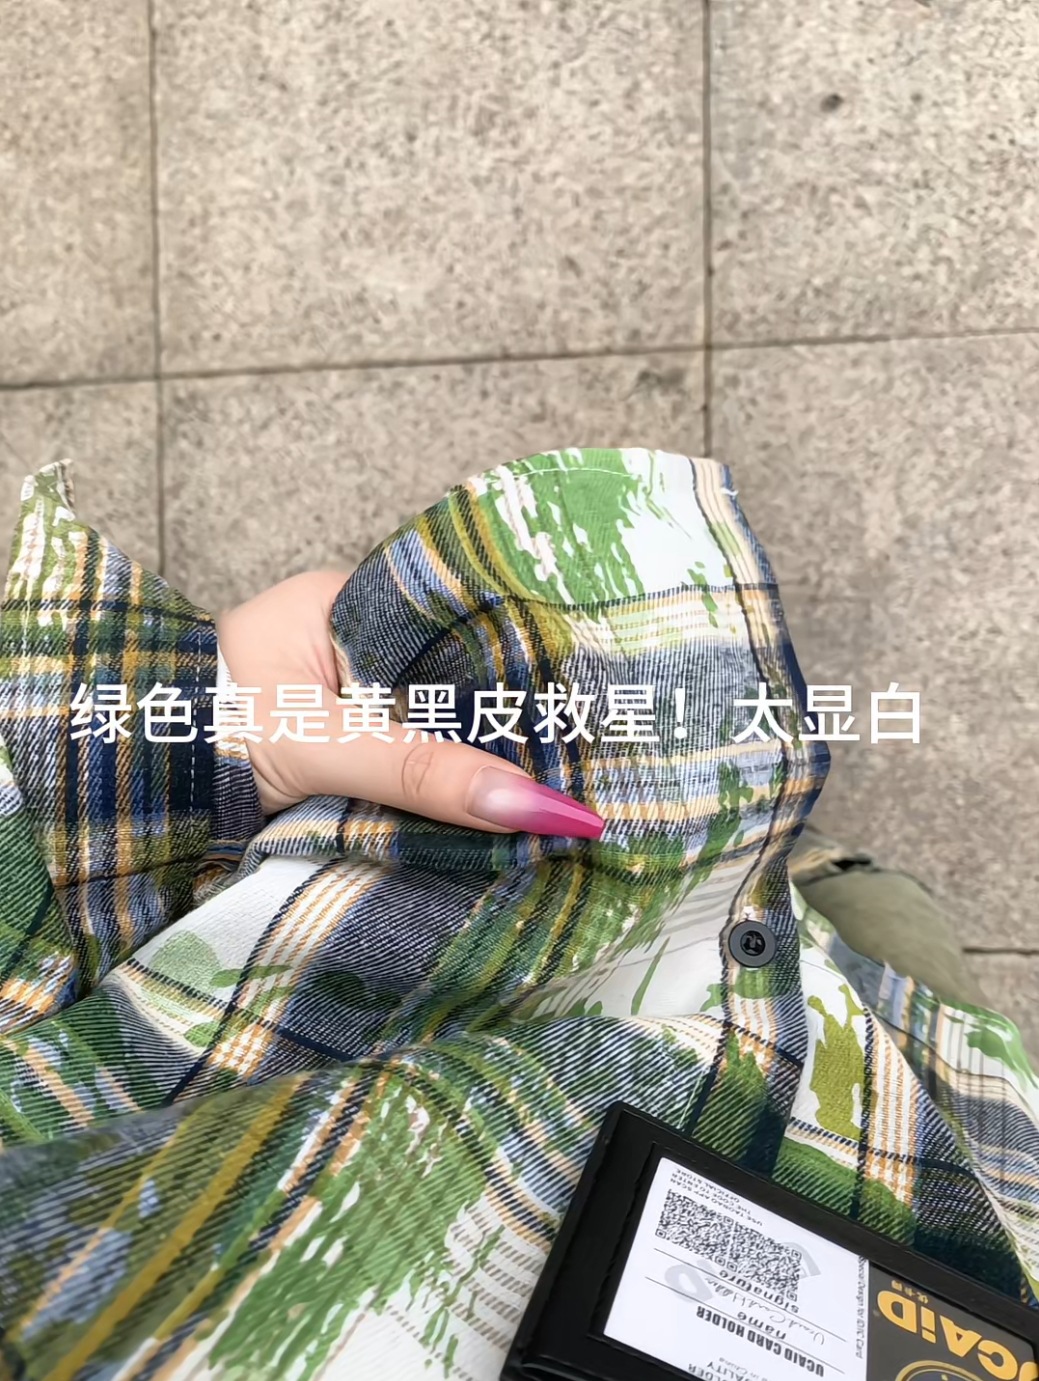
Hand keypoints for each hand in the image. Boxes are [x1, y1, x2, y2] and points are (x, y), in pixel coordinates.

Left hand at [215, 571, 603, 837]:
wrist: (113, 792)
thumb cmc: (201, 735)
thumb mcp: (319, 746)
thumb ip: (420, 772)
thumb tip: (540, 809)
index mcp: (342, 605)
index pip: (454, 626)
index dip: (514, 667)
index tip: (580, 704)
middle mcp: (345, 645)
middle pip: (447, 682)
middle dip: (501, 725)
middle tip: (583, 765)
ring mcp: (338, 699)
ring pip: (430, 729)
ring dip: (470, 767)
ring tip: (556, 795)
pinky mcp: (332, 751)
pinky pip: (404, 767)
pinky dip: (435, 794)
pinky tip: (488, 815)